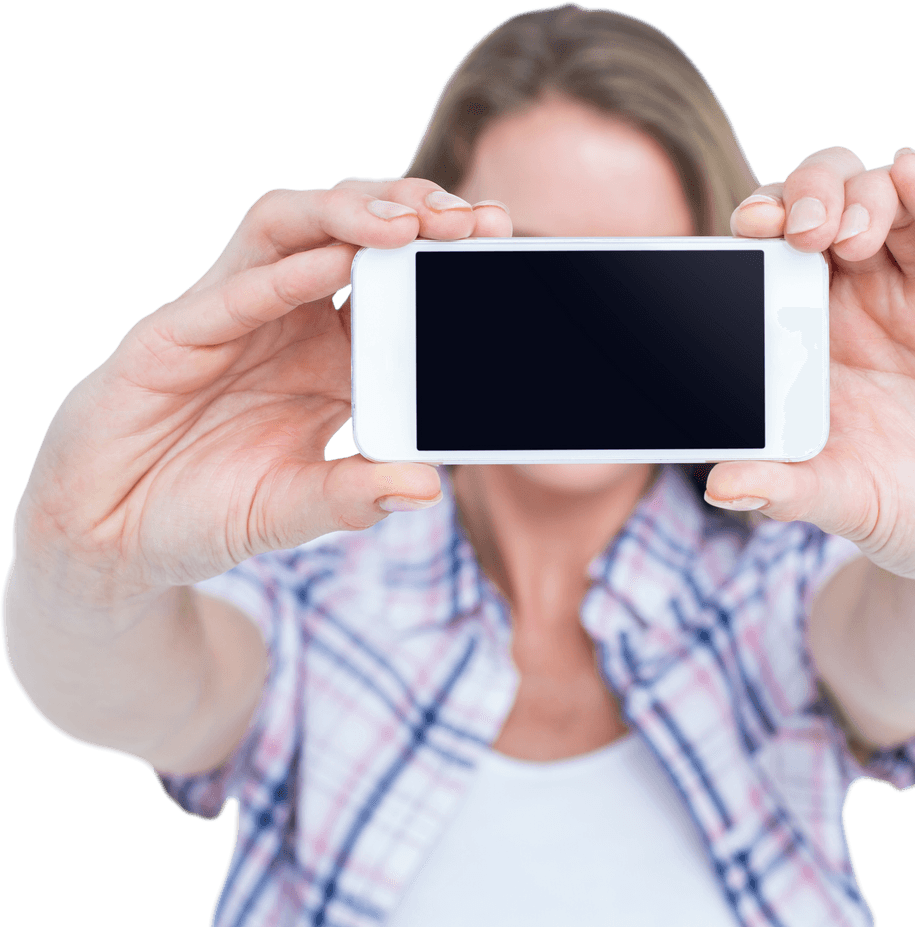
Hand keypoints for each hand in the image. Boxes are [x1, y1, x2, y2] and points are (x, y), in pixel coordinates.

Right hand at [17, 179, 511, 600]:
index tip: (499, 249)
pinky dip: (285, 274)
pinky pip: (232, 290)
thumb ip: (354, 497)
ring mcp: (230, 318)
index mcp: (326, 357)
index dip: (443, 262)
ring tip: (413, 224)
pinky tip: (335, 262)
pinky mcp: (174, 333)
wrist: (110, 536)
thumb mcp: (293, 510)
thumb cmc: (205, 512)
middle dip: (414, 215)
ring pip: (291, 228)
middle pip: (352, 235)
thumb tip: (430, 486)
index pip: (393, 285)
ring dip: (353, 215)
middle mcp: (284, 321)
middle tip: (478, 221)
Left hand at [709, 147, 914, 592]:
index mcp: (814, 329)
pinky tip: (912, 173)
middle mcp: (868, 299)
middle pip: (832, 203)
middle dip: (808, 195)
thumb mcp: (833, 498)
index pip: (780, 248)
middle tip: (795, 232)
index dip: (764, 223)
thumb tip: (719, 487)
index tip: (744, 229)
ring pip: (895, 205)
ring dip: (862, 197)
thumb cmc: (896, 508)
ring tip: (841, 235)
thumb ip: (780, 489)